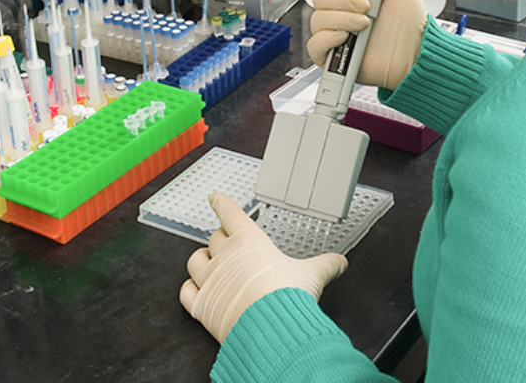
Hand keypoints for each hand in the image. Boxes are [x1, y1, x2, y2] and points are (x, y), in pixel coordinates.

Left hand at [179, 193, 347, 342]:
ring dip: (201, 260)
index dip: (221, 203)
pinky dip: (189, 289)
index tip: (215, 198)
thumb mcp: (312, 274)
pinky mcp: (201, 305)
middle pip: (214, 238)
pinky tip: (195, 290)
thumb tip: (339, 262)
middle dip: (220, 239)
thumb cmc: (287, 296)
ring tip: (209, 263)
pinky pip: (186, 291)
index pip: (230, 213)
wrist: (270, 328)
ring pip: (195, 260)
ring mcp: (210, 280)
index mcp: (249, 241)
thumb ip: (326, 265)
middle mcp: (225, 256)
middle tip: (227, 243)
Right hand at [308, 0, 427, 89]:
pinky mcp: (331, 57)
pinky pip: (314, 44)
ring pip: (318, 18)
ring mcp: (333, 34)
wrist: (416, 53)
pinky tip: (347, 38)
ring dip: (343, 19)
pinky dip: (328, 39)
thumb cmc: (409, 22)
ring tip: (365, 25)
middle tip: (369, 8)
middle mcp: (339, 12)